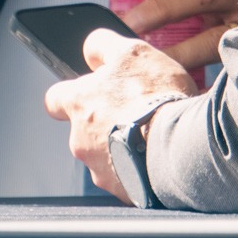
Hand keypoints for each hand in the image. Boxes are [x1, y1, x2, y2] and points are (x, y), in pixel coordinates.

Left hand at [44, 29, 196, 201]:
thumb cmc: (156, 98)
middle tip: (136, 113)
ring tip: (153, 135)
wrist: (183, 146)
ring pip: (105, 154)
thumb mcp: (131, 53)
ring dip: (122, 146)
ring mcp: (99, 169)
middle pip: (85, 129)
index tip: (87, 94)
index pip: (55, 99)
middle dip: (106, 122)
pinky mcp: (121, 190)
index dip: (72, 95)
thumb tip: (90, 49)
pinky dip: (138, 167)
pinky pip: (126, 176)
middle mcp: (80, 140)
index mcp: (78, 104)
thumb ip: (103, 46)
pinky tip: (158, 155)